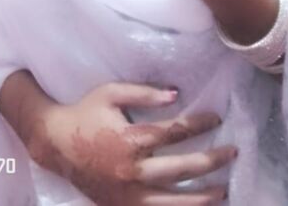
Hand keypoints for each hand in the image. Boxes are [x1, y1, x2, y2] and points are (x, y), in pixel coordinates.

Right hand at [27, 81, 235, 204]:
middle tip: (232, 152)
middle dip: (212, 160)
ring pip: (175, 201)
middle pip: (183, 169)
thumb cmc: (85, 113)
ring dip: (204, 195)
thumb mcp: (110, 93)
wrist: (55, 144)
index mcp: (131, 139)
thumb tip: (177, 94)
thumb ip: (144, 92)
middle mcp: (133, 170)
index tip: (216, 118)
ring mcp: (128, 194)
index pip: (175, 132)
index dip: (199, 124)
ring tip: (224, 189)